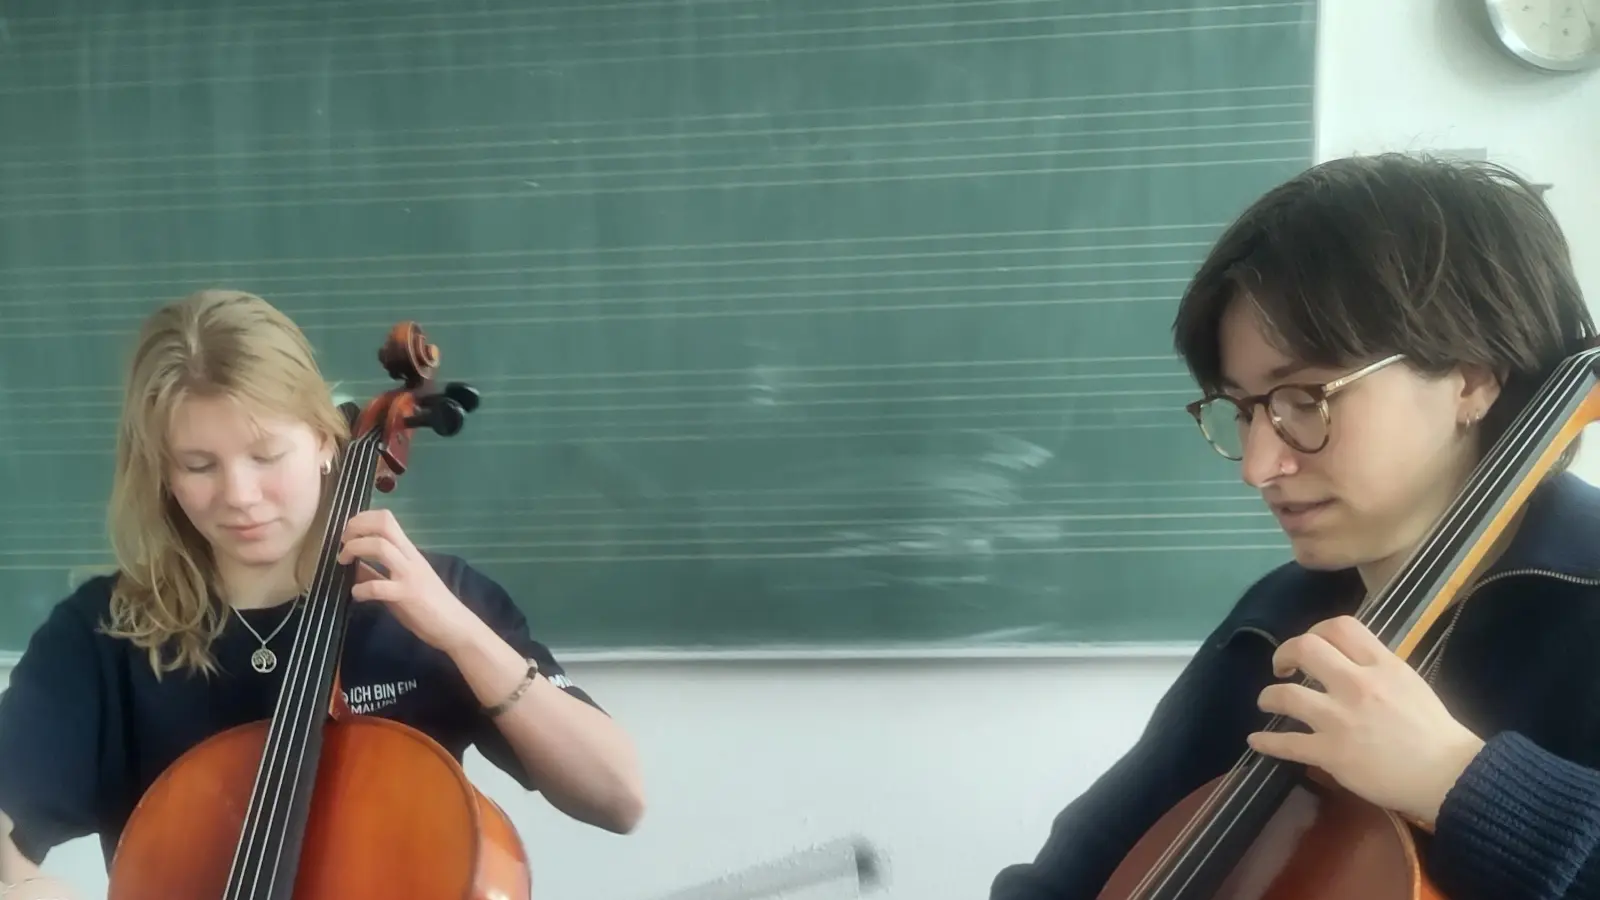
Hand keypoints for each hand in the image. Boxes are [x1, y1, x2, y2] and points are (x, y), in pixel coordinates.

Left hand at [337, 509, 477, 651]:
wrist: (455, 626)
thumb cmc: (428, 605)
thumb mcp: (400, 582)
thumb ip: (377, 572)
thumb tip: (352, 566)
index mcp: (409, 552)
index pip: (386, 519)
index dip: (362, 519)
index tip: (348, 533)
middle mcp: (410, 558)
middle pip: (383, 525)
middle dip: (357, 528)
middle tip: (343, 543)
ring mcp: (409, 575)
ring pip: (381, 547)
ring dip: (355, 549)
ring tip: (344, 562)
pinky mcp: (407, 596)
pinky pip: (378, 586)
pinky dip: (360, 589)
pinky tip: (357, 594)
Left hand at [1245, 615, 1485, 826]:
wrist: (1449, 776)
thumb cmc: (1435, 731)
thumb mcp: (1410, 683)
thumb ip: (1378, 668)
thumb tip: (1350, 662)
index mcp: (1381, 665)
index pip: (1340, 626)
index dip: (1316, 630)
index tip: (1310, 645)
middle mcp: (1357, 685)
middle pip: (1305, 648)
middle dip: (1284, 653)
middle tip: (1282, 667)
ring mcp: (1340, 719)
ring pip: (1285, 694)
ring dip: (1268, 696)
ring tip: (1267, 702)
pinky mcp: (1331, 753)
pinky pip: (1287, 744)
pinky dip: (1265, 743)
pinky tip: (1255, 742)